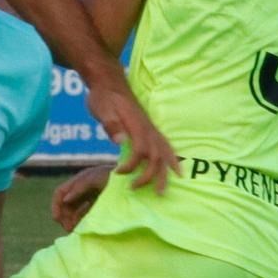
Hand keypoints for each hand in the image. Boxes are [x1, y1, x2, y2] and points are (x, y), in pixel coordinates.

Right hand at [52, 165, 110, 232]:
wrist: (133, 180)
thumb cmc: (114, 176)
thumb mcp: (95, 179)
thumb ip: (79, 188)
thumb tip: (65, 200)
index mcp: (78, 181)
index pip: (60, 193)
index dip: (55, 205)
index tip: (57, 218)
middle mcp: (82, 190)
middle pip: (65, 205)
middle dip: (64, 217)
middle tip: (69, 229)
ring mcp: (89, 198)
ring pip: (74, 212)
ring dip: (72, 221)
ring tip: (76, 229)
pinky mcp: (97, 206)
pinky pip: (84, 216)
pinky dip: (82, 221)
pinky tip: (85, 226)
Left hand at [84, 76, 178, 193]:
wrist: (110, 85)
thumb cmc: (103, 98)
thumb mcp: (101, 108)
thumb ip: (111, 125)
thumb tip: (120, 141)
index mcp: (137, 125)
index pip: (140, 151)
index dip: (131, 165)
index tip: (117, 171)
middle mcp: (148, 129)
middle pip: (156, 156)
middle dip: (149, 176)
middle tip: (134, 188)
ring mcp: (152, 130)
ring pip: (164, 154)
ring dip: (164, 174)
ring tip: (161, 192)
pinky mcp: (151, 131)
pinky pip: (166, 147)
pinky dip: (172, 160)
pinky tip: (176, 171)